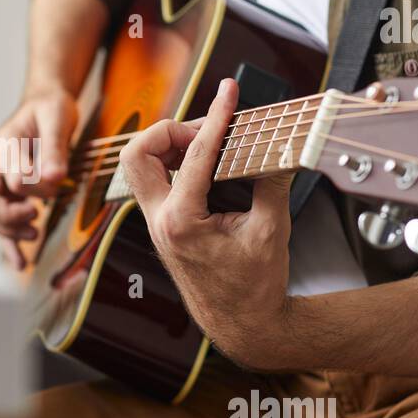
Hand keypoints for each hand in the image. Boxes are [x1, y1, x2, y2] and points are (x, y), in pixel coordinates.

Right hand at [0, 89, 77, 269]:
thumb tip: (56, 177)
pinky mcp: (8, 196)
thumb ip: (54, 146)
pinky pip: (0, 225)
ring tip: (34, 234)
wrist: (45, 107)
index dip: (33, 185)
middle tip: (33, 217)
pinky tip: (20, 263)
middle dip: (6, 216)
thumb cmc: (48, 109)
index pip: (10, 176)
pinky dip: (8, 245)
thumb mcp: (56, 117)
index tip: (56, 180)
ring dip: (8, 231)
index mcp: (2, 146)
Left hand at [118, 79, 294, 366]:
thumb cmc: (255, 287)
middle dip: (169, 130)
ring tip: (211, 143)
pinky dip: (177, 163)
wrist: (242, 325)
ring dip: (170, 145)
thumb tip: (279, 146)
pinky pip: (156, 181)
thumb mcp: (272, 230)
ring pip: (140, 166)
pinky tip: (207, 163)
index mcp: (182, 222)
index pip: (194, 154)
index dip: (215, 116)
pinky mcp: (163, 226)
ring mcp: (157, 224)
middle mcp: (160, 221)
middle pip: (138, 154)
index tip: (228, 92)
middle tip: (208, 130)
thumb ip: (273, 182)